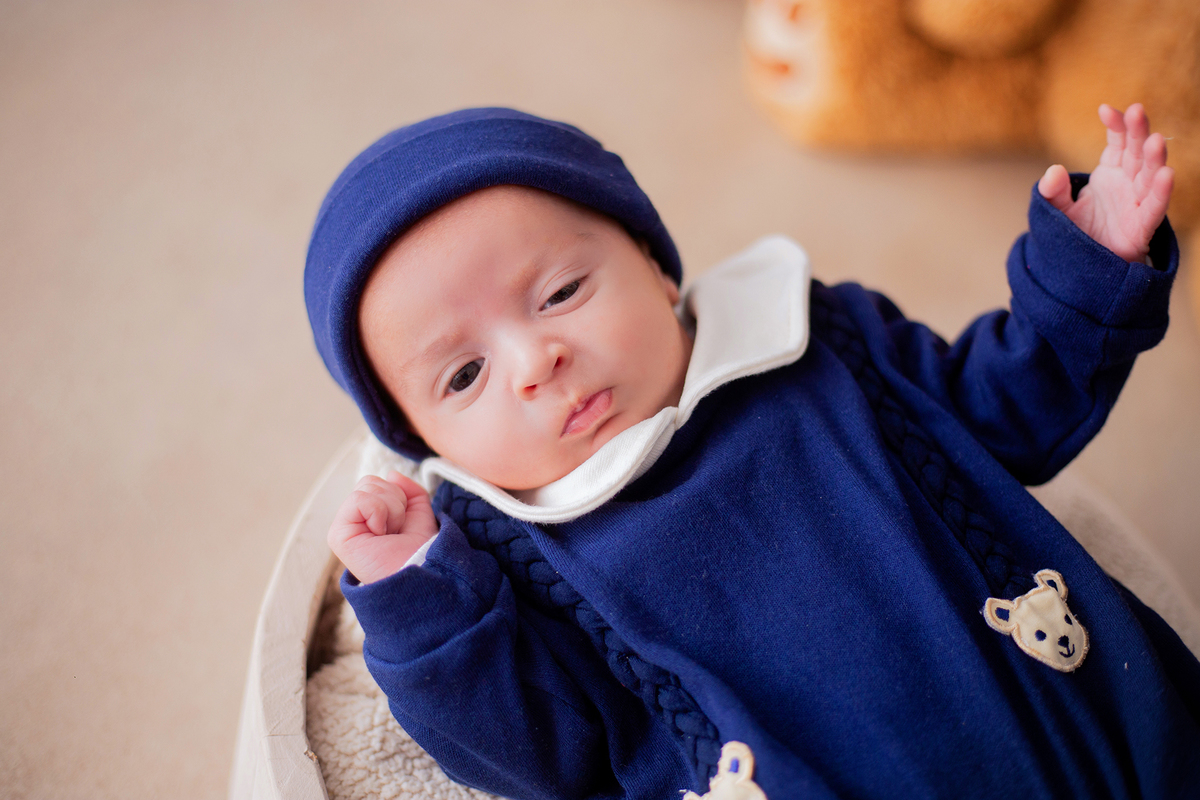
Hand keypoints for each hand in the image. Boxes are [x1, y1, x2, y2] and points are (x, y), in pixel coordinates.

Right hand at [328, 471, 438, 583]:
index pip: (376, 483)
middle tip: (396, 530)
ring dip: (391, 509)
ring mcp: (343, 528)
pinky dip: (379, 513)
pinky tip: (380, 534)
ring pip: (366, 488)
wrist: (422, 572)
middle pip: (369, 482)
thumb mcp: (419, 513)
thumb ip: (409, 491)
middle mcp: (353, 523)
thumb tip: (391, 474)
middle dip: (394, 501)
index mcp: (368, 518)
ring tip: (390, 534)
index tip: (402, 526)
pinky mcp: (338, 535)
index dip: (398, 497)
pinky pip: (359, 499)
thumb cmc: (420, 549)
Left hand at [1038, 103, 1173, 263]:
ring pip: (1150, 175)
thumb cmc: (1078, 231)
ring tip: (1155, 140)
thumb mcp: (1059, 210)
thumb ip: (1053, 191)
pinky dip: (1161, 191)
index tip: (1105, 110)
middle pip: (1136, 151)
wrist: (1087, 265)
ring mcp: (1137, 201)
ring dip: (1154, 158)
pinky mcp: (1142, 225)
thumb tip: (1053, 170)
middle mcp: (1128, 181)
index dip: (1115, 125)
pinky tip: (1166, 174)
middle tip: (1137, 111)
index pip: (1117, 142)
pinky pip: (1155, 207)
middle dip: (1138, 131)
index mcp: (1110, 171)